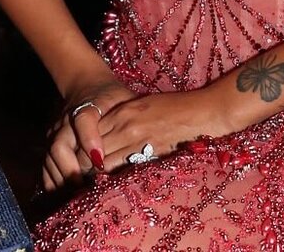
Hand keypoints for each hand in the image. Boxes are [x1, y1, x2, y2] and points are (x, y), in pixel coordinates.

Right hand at [42, 75, 137, 190]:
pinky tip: (65, 195)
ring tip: (78, 195)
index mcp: (88, 105)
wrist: (86, 85)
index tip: (100, 161)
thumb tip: (151, 134)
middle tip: (87, 188)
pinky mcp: (48, 143)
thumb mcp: (124, 98)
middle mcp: (66, 119)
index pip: (84, 119)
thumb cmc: (111, 96)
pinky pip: (45, 166)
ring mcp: (54, 132)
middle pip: (60, 146)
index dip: (89, 140)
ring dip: (63, 179)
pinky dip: (53, 182)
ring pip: (50, 159)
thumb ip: (133, 114)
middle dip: (72, 170)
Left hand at [89, 88, 232, 174]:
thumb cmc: (175, 106)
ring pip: (104, 164)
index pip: (91, 131)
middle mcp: (126, 126)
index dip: (83, 145)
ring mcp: (137, 142)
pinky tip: (115, 179)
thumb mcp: (144, 104)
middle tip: (83, 171)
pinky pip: (123, 170)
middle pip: (93, 150)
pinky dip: (115, 176)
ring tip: (96, 178)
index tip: (82, 154)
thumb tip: (106, 132)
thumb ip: (123, 116)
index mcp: (124, 111)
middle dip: (85, 162)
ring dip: (98, 172)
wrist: (202, 113)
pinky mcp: (149, 156)